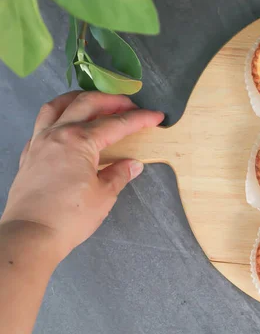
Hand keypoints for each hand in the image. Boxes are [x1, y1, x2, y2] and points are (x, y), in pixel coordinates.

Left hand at [0, 91, 163, 262]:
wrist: (30, 235)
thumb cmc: (70, 217)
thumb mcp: (104, 195)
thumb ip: (119, 174)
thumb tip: (132, 164)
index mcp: (79, 141)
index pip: (116, 124)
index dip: (139, 119)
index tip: (156, 116)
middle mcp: (58, 133)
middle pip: (87, 104)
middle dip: (112, 100)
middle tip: (130, 105)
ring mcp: (39, 142)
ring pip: (57, 105)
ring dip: (79, 98)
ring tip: (94, 101)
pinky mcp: (29, 154)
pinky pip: (42, 123)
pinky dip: (58, 116)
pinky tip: (66, 125)